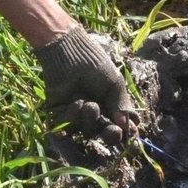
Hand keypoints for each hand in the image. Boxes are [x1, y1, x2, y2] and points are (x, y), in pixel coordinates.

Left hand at [34, 26, 139, 143]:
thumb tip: (128, 129)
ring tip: (89, 103)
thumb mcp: (114, 84)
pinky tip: (76, 103)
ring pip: (85, 131)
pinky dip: (72, 117)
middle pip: (102, 134)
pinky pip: (66, 126)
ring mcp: (76, 114)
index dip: (124, 133)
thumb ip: (121, 106)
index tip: (130, 132)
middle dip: (109, 134)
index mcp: (109, 106)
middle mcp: (94, 113)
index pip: (119, 127)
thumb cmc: (95, 64)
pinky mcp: (58, 112)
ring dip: (89, 120)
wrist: (69, 52)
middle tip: (113, 130)